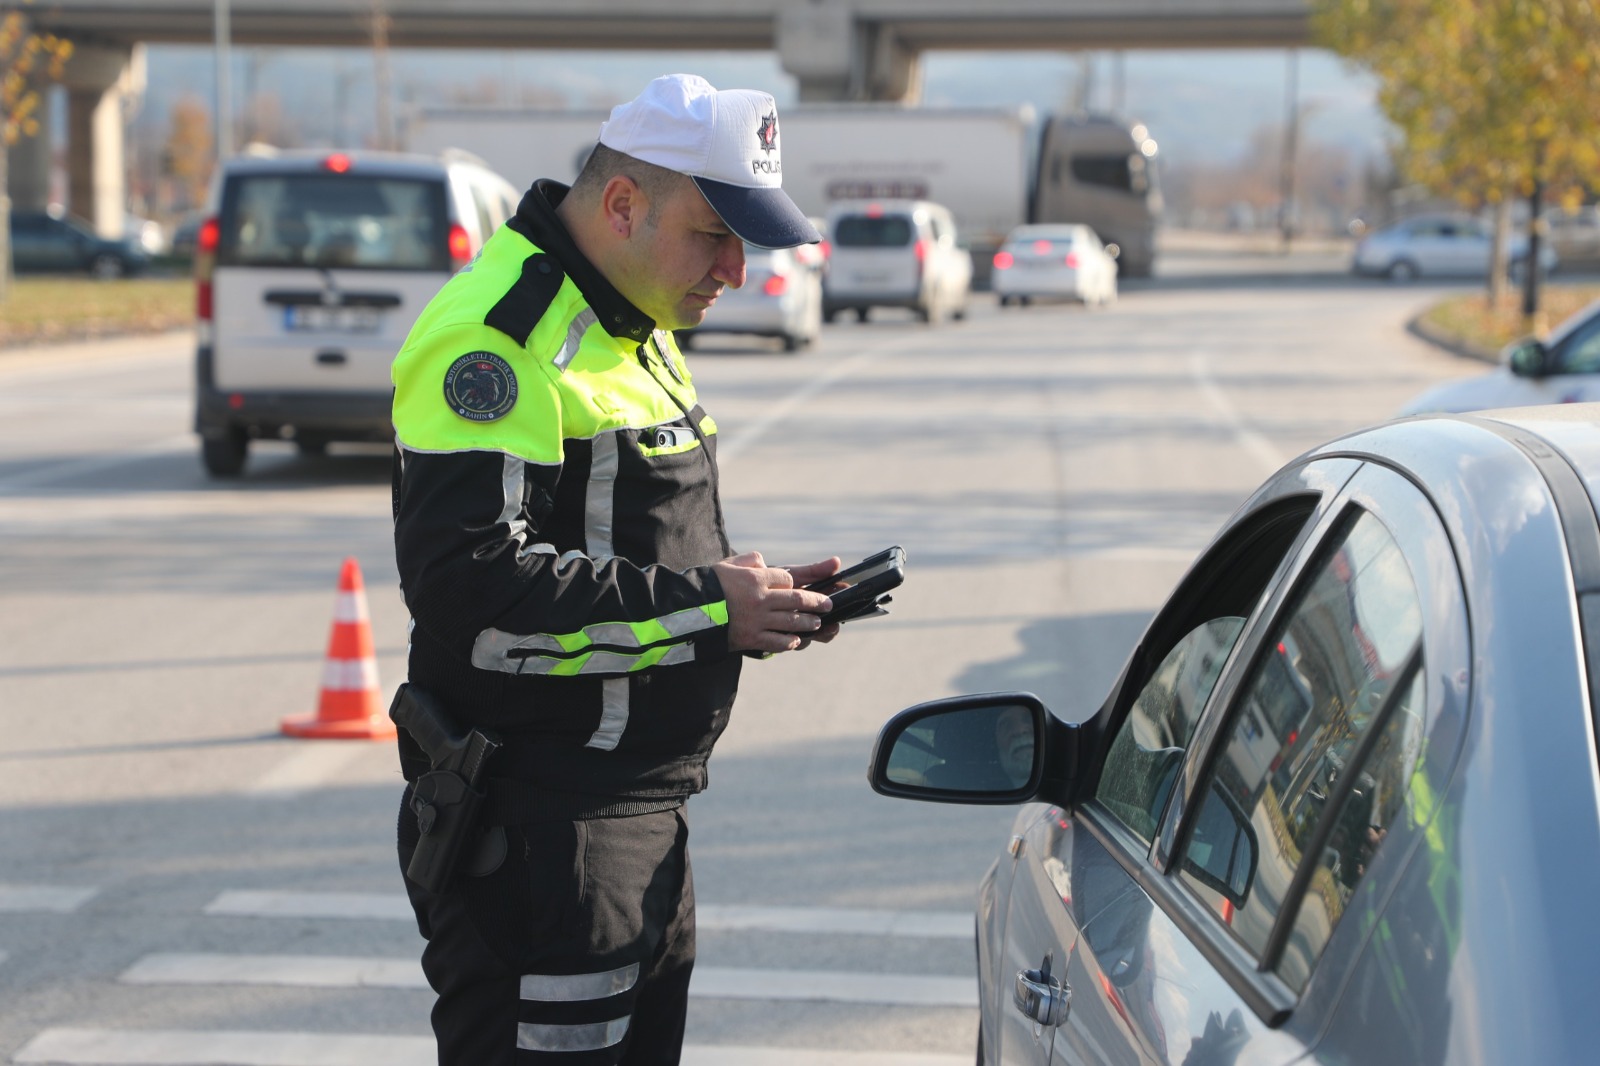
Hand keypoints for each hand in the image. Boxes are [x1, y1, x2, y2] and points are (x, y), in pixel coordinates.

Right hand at [714, 551, 836, 652]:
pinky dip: (790, 642)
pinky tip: (797, 640)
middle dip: (816, 601)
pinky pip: (777, 642)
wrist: (688, 612)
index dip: (795, 582)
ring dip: (808, 622)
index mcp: (756, 579)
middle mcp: (761, 599)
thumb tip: (762, 562)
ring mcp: (758, 620)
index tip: (798, 585)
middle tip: (828, 604)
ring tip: (816, 622)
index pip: (787, 578)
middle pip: (797, 599)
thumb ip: (748, 561)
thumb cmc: (709, 586)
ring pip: (792, 621)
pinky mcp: (751, 639)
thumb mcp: (727, 566)